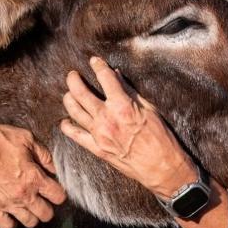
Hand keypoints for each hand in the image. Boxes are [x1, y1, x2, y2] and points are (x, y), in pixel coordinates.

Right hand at [0, 104, 66, 227]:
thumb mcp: (27, 140)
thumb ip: (44, 156)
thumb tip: (55, 167)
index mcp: (35, 178)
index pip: (58, 196)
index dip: (60, 193)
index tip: (56, 189)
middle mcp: (24, 194)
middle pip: (47, 214)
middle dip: (48, 207)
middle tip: (44, 199)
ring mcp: (8, 203)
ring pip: (30, 222)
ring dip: (32, 216)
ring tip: (30, 207)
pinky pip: (6, 225)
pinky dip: (11, 222)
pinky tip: (12, 214)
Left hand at [59, 56, 195, 197]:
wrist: (161, 167)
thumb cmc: (160, 138)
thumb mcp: (150, 109)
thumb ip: (130, 92)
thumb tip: (117, 77)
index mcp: (122, 105)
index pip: (105, 78)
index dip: (98, 66)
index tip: (94, 61)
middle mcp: (106, 118)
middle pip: (81, 93)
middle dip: (74, 80)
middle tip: (73, 75)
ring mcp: (99, 134)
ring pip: (74, 111)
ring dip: (68, 98)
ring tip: (69, 93)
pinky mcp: (96, 148)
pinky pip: (75, 135)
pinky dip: (67, 126)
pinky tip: (66, 121)